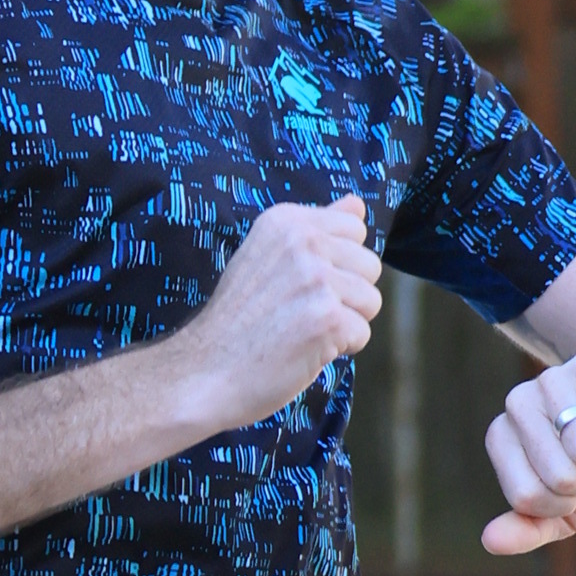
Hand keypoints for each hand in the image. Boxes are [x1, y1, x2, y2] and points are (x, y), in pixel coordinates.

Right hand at [175, 195, 382, 430]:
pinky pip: (362, 333)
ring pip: (371, 301)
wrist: (204, 370)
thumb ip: (315, 229)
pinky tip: (304, 350)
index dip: (337, 264)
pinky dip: (338, 349)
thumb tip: (357, 204)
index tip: (300, 284)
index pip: (354, 228)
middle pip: (369, 265)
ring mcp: (316, 279)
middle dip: (346, 295)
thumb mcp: (268, 257)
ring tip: (303, 331)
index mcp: (285, 221)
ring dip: (345, 323)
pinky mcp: (328, 318)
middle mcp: (302, 242)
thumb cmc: (237, 320)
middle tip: (300, 312)